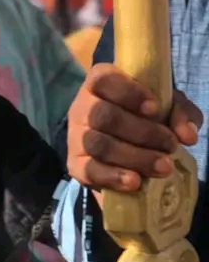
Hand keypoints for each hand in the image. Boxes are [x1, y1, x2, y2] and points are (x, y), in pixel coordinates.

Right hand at [67, 63, 202, 191]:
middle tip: (171, 146)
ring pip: (99, 145)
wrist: (121, 151)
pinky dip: (113, 177)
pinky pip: (89, 170)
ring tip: (163, 167)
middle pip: (104, 116)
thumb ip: (180, 113)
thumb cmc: (142, 118)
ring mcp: (75, 136)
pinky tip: (135, 182)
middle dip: (143, 133)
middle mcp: (81, 107)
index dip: (128, 93)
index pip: (103, 79)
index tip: (155, 109)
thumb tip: (187, 135)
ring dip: (135, 157)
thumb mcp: (165, 107)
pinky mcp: (74, 164)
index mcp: (99, 84)